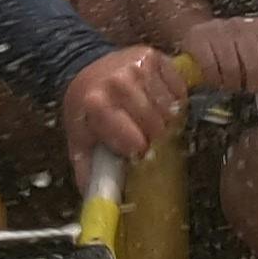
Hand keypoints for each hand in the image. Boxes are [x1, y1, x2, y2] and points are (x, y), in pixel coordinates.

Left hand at [59, 44, 184, 164]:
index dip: (137, 150)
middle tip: (145, 136)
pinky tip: (160, 102)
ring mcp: (137, 67)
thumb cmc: (85, 108)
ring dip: (165, 120)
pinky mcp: (154, 57)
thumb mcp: (79, 140)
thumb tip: (99, 201)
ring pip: (170, 109)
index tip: (134, 150)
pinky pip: (178, 89)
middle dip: (153, 137)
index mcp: (97, 104)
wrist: (83, 67)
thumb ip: (89, 172)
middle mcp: (118, 83)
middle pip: (156, 125)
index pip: (135, 141)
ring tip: (151, 119)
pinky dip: (174, 101)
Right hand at [180, 15, 257, 96]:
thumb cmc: (234, 45)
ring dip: (233, 84)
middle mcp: (241, 26)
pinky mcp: (199, 38)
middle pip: (254, 65)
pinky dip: (215, 79)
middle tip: (251, 88)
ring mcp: (219, 30)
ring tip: (233, 84)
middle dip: (254, 83)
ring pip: (232, 68)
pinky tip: (217, 80)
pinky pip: (210, 67)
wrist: (201, 28)